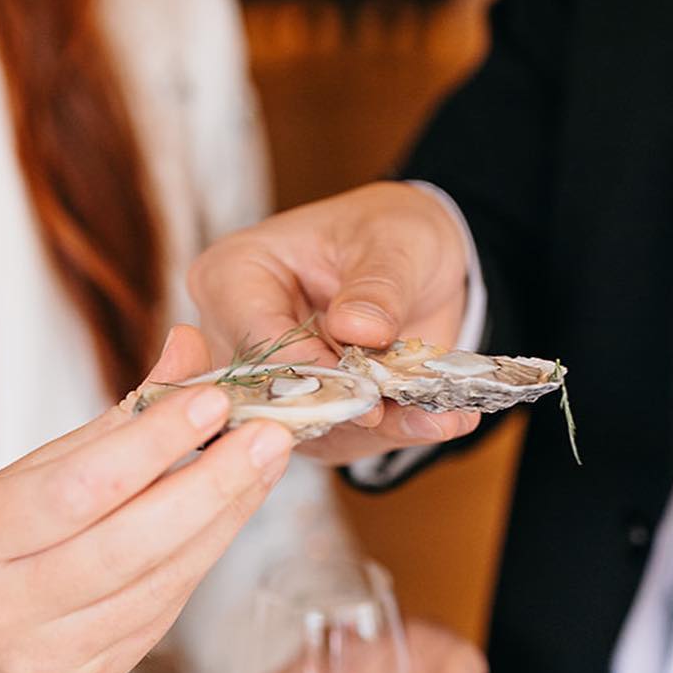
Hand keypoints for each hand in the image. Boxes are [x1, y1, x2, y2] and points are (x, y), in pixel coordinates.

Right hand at [0, 326, 292, 672]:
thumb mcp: (32, 470)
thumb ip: (118, 418)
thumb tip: (190, 348)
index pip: (79, 488)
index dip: (152, 444)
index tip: (213, 401)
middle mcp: (5, 606)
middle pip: (128, 544)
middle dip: (211, 485)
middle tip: (269, 436)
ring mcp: (51, 653)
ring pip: (159, 582)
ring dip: (224, 520)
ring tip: (266, 467)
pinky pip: (165, 611)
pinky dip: (205, 556)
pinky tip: (233, 514)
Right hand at [188, 182, 481, 463]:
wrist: (415, 262)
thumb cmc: (388, 233)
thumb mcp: (394, 243)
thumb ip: (377, 286)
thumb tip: (358, 328)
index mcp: (233, 277)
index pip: (255, 341)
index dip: (311, 369)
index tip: (364, 385)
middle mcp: (235, 337)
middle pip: (274, 397)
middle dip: (346, 410)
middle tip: (410, 412)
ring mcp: (268, 383)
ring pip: (309, 430)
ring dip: (376, 430)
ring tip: (438, 416)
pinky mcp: (305, 413)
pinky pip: (340, 440)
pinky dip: (391, 433)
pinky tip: (439, 419)